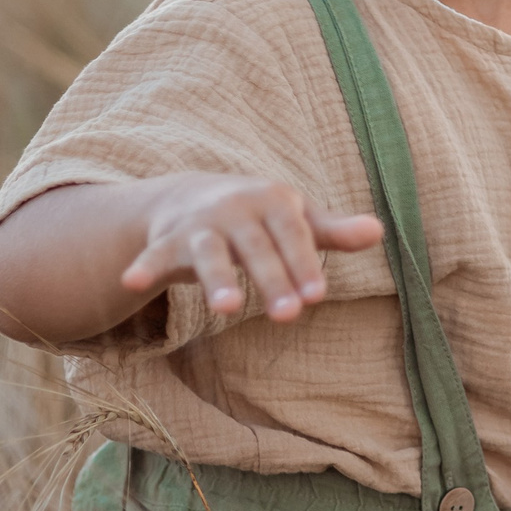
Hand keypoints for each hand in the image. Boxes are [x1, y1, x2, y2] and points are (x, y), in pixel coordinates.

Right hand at [118, 173, 383, 321]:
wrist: (195, 195)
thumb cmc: (262, 217)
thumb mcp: (297, 219)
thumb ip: (334, 232)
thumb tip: (380, 232)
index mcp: (273, 200)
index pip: (293, 235)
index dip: (304, 265)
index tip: (317, 298)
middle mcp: (235, 209)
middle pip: (256, 248)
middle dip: (271, 279)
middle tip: (288, 315)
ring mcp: (200, 225)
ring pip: (208, 253)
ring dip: (216, 278)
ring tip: (225, 309)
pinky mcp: (168, 240)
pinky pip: (154, 255)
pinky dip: (143, 266)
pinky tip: (130, 283)